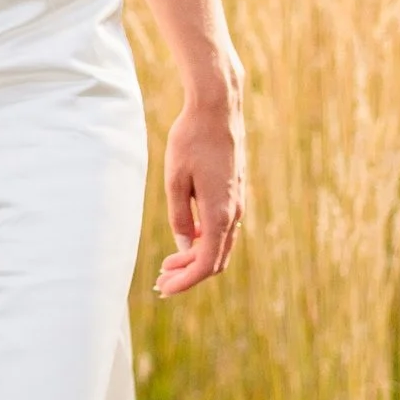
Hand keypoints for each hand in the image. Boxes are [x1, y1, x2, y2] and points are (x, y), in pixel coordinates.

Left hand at [155, 77, 244, 293]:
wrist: (218, 109)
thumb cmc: (191, 140)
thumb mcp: (175, 180)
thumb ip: (179, 216)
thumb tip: (184, 245)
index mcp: (220, 213)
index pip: (206, 263)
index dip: (186, 281)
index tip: (165, 289)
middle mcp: (234, 212)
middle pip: (216, 259)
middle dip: (189, 274)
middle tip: (161, 281)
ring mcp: (238, 202)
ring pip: (220, 244)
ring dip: (196, 258)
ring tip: (168, 264)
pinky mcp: (235, 192)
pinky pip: (223, 228)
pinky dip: (204, 240)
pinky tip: (185, 238)